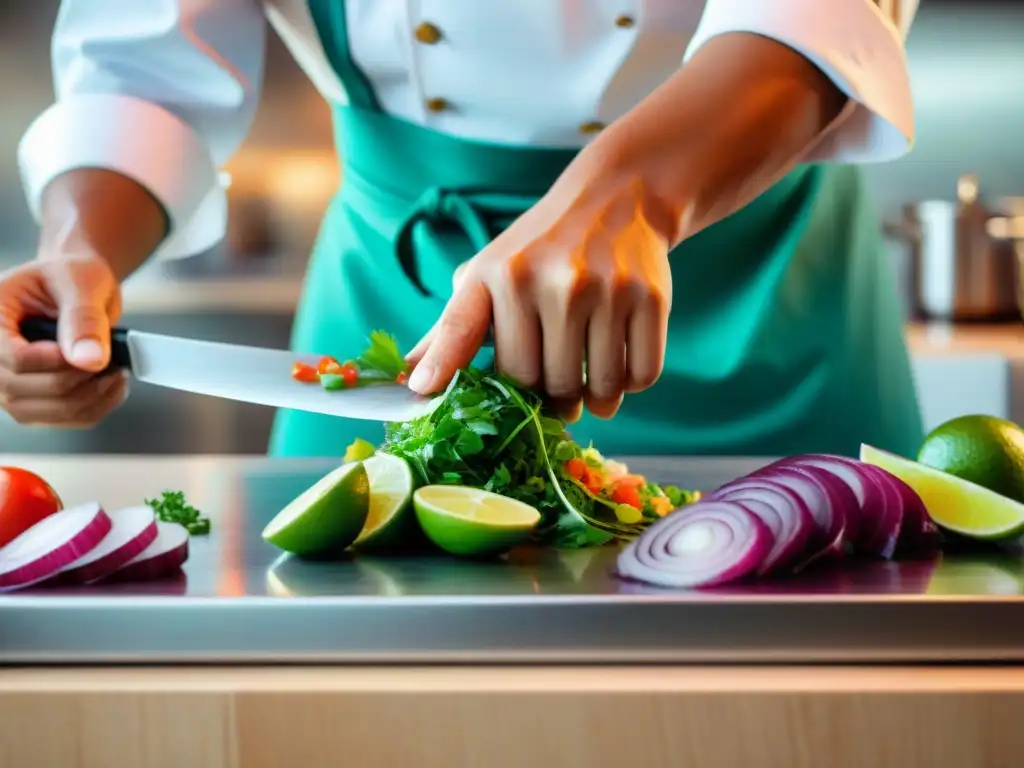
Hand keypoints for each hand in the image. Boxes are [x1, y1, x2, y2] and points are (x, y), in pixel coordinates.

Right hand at [0, 255, 127, 427]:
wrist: (77, 286)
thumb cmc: (72, 276)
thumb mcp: (80, 282)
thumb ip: (83, 319)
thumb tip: (89, 360)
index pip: (12, 359)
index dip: (54, 362)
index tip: (93, 353)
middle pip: (21, 391)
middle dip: (76, 383)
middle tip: (113, 365)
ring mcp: (9, 382)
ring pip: (42, 411)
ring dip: (88, 401)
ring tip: (117, 375)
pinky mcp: (34, 398)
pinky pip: (60, 419)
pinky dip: (93, 409)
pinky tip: (113, 387)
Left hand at [405, 173, 672, 420]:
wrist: (618, 198)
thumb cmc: (541, 249)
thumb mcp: (491, 272)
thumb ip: (453, 328)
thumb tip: (413, 382)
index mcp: (499, 273)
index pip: (460, 331)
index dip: (443, 367)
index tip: (422, 395)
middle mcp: (548, 279)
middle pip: (542, 382)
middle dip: (549, 400)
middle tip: (555, 394)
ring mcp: (603, 289)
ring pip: (597, 387)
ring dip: (594, 400)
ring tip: (588, 387)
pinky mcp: (649, 297)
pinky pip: (641, 375)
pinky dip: (630, 385)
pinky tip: (619, 369)